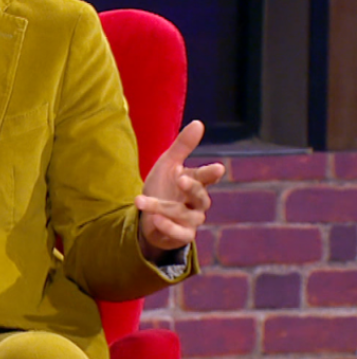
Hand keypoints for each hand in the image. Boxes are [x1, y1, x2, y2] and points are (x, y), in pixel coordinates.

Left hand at [135, 120, 225, 259]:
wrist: (149, 216)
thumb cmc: (163, 187)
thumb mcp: (168, 164)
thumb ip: (183, 146)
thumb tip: (199, 122)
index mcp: (195, 183)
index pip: (206, 178)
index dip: (210, 173)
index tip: (217, 168)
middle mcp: (196, 203)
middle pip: (201, 197)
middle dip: (192, 188)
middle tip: (181, 178)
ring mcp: (191, 220)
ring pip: (184, 215)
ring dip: (161, 207)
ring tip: (140, 200)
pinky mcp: (182, 235)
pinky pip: (180, 233)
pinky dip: (168, 227)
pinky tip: (155, 220)